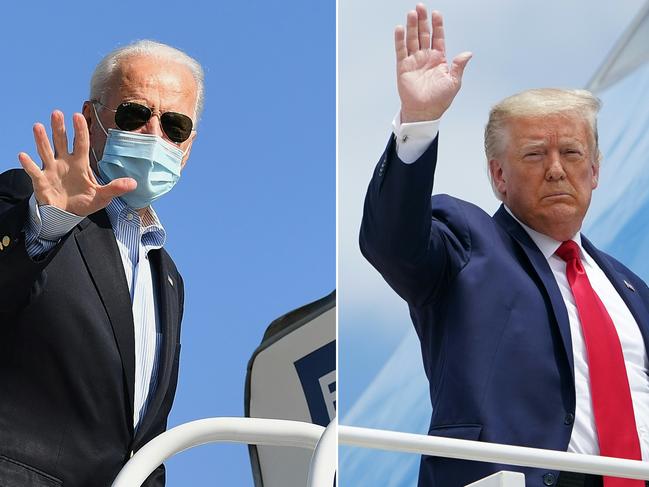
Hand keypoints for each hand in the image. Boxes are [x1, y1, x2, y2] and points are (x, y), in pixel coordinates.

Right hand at [18, 110, 135, 216]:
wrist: (67, 214)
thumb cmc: (84, 202)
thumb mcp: (102, 196)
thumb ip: (115, 188)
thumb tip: (134, 184)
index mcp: (80, 163)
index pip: (81, 143)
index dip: (80, 130)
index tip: (78, 115)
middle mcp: (64, 162)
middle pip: (61, 142)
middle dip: (59, 128)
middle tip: (57, 113)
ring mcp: (51, 170)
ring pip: (45, 151)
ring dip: (41, 140)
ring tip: (38, 126)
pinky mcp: (41, 181)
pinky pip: (34, 171)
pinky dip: (29, 164)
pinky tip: (23, 155)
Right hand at [396, 5, 471, 122]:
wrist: (424, 112)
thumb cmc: (440, 100)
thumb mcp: (454, 82)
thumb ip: (458, 66)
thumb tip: (467, 53)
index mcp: (439, 59)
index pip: (438, 37)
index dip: (437, 25)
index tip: (436, 13)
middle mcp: (426, 57)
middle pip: (423, 34)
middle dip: (422, 21)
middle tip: (420, 7)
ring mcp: (414, 61)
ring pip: (412, 39)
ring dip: (411, 26)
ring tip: (411, 14)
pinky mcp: (403, 67)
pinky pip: (401, 51)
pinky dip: (400, 40)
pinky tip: (400, 29)